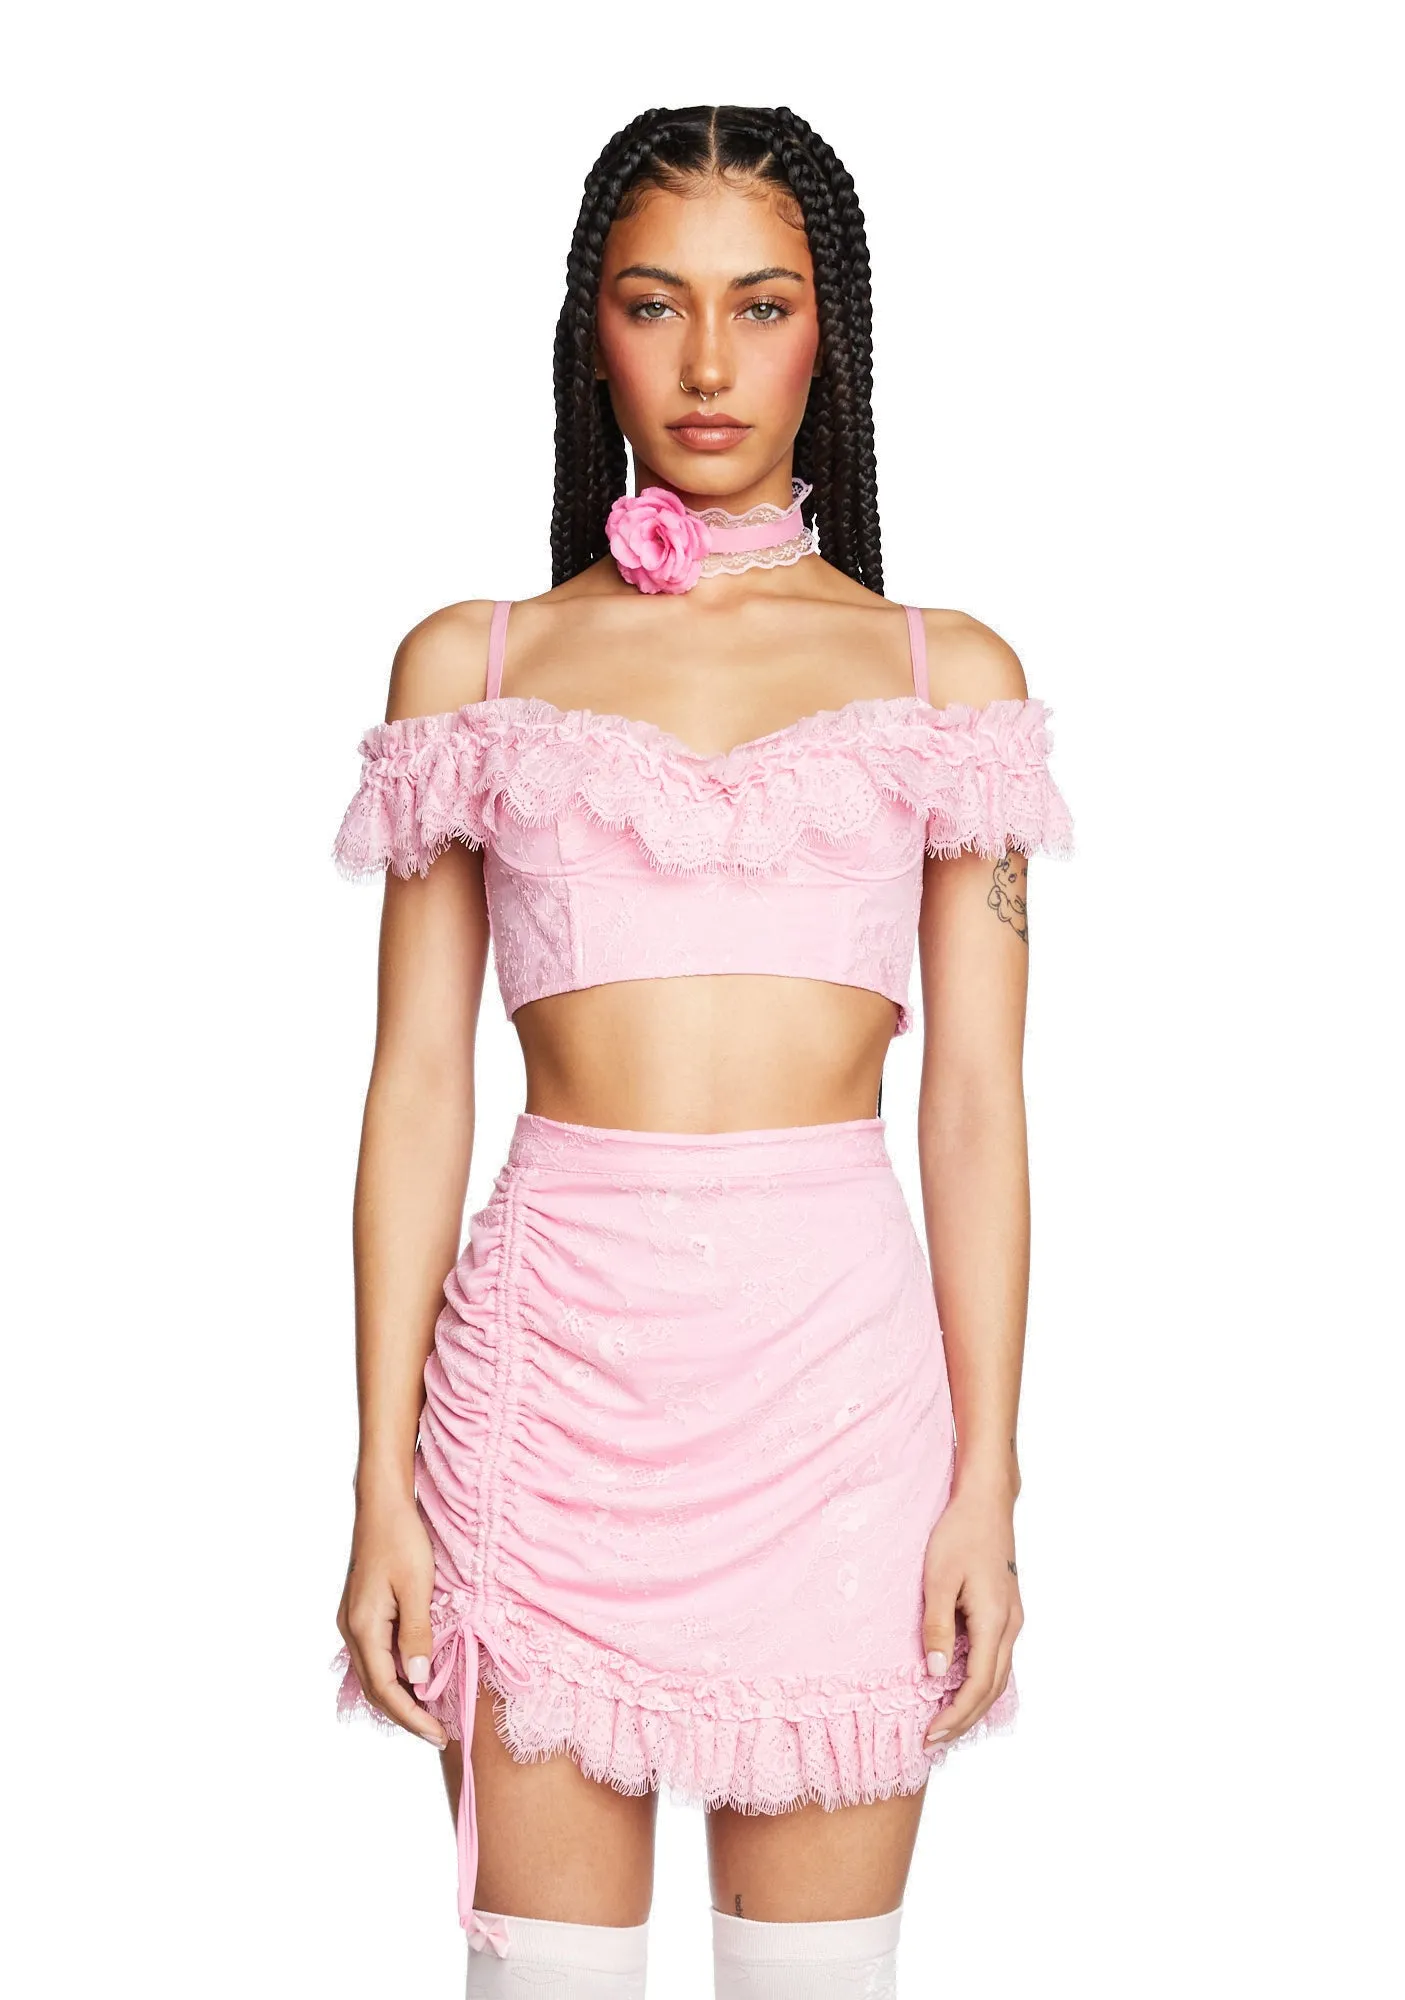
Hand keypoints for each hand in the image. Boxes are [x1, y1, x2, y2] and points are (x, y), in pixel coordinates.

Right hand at [336, 1496, 448, 1747]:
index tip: (440, 1735)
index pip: (387, 1689)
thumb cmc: (401, 1540)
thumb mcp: (417, 1587)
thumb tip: (419, 1680)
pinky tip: (416, 1679)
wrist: (381, 1506)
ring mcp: (352, 1622)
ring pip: (374, 1674)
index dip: (412, 1717)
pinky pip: (376, 1656)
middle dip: (406, 1715)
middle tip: (439, 1733)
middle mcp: (351, 1630)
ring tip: (431, 1713)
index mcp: (363, 1627)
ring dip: (400, 1698)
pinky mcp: (360, 1614)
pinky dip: (395, 1675)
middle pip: (377, 1688)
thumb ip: (417, 1634)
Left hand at [920, 1484, 1022, 1747]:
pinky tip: (960, 1688)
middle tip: (933, 1741)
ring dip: (974, 1704)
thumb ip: (938, 1627)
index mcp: (995, 1620)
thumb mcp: (938, 1578)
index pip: (979, 1684)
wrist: (986, 1503)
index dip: (956, 1714)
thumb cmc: (959, 1534)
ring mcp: (1012, 1619)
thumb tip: (936, 1674)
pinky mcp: (1007, 1612)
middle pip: (993, 1688)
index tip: (930, 1734)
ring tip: (945, 1724)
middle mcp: (1011, 1625)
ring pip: (999, 1676)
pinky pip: (997, 1659)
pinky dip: (981, 1682)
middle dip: (964, 1719)